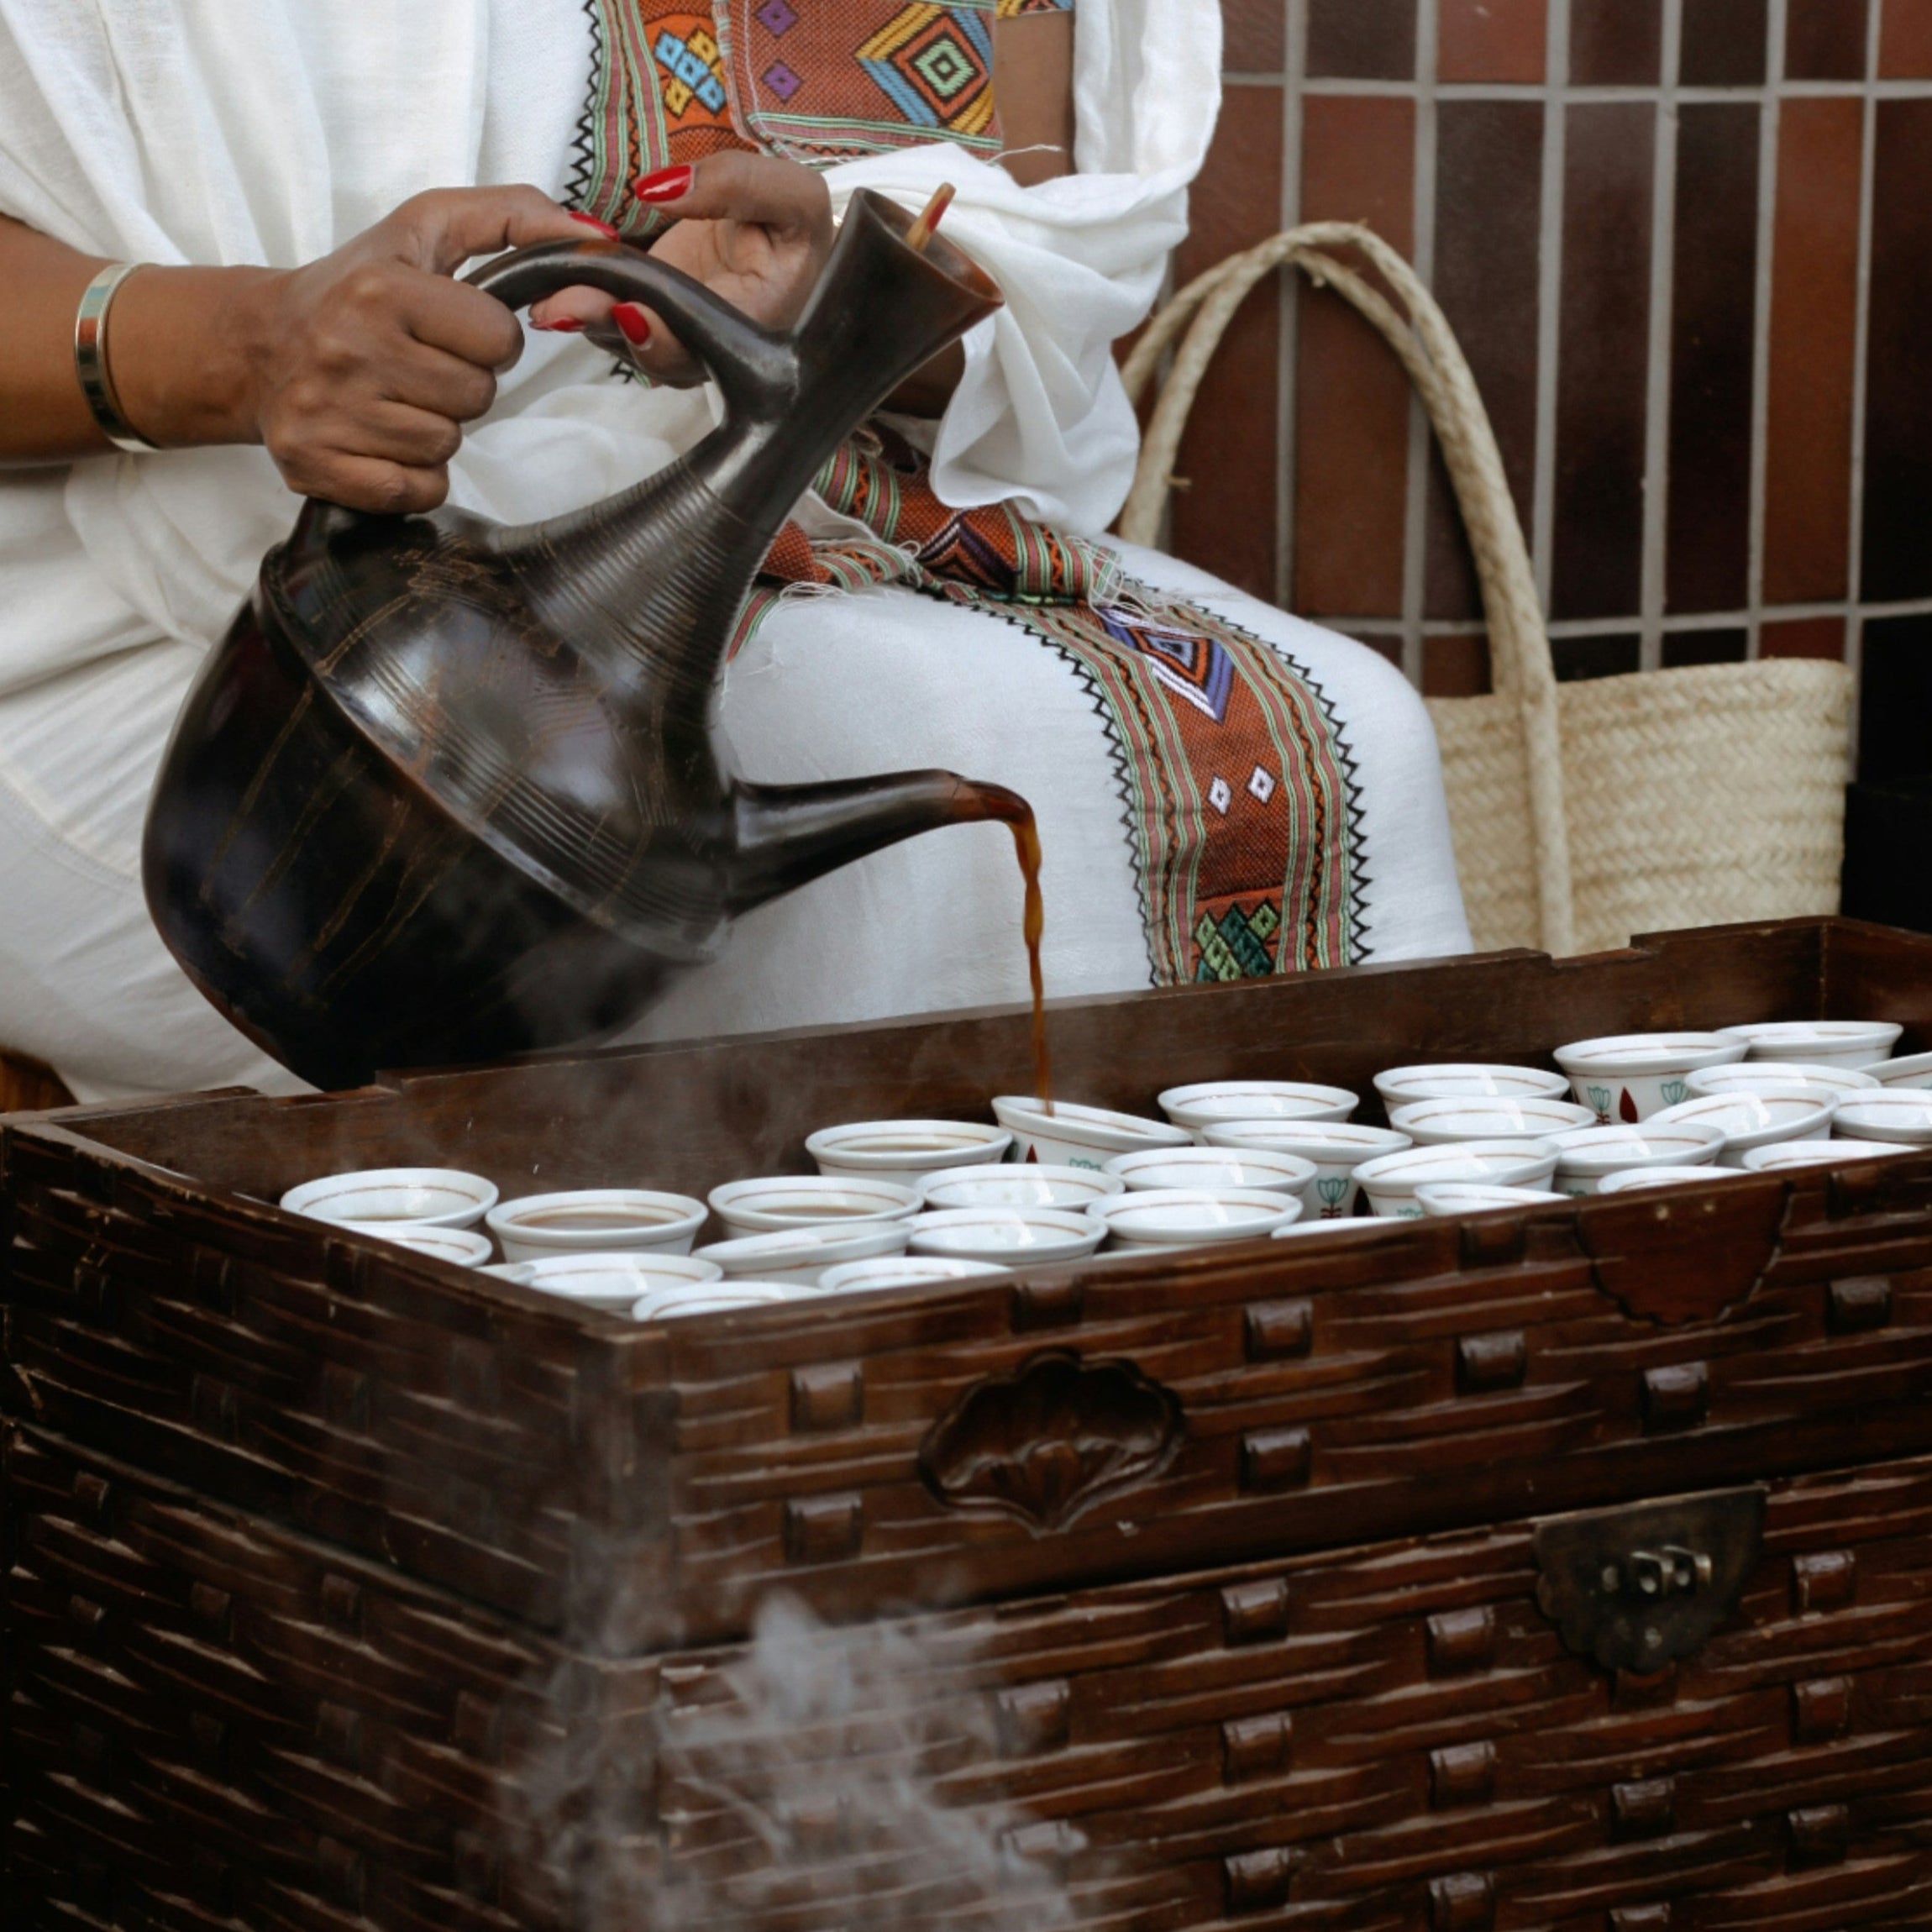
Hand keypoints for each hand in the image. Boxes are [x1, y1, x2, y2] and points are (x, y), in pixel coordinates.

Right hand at [228, 187, 598, 511]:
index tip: (451, 330)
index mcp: (381, 288)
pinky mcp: (315, 464)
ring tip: (393, 398)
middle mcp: (349, 348)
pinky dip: (412, 475)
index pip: (500, 340)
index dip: (490, 340)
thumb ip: (514, 217)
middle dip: (461, 385)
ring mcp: (328, 412)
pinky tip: (380, 439)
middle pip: (477, 398)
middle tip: (418, 366)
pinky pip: (417, 492)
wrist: (256, 343)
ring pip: (446, 447)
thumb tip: (596, 239)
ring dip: (434, 428)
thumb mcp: (426, 228)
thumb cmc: (356, 287)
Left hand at [528, 152, 832, 384]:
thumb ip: (740, 183)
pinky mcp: (646, 316)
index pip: (705, 343)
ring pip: (621, 339)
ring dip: (579, 314)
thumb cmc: (794, 226)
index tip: (627, 308)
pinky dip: (575, 295)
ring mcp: (674, 336)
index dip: (664, 335)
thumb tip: (660, 188)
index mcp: (756, 324)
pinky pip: (607, 316)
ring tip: (538, 291)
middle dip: (603, 325)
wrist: (780, 245)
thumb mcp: (792, 196)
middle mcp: (711, 346)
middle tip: (556, 306)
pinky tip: (543, 275)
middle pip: (652, 351)